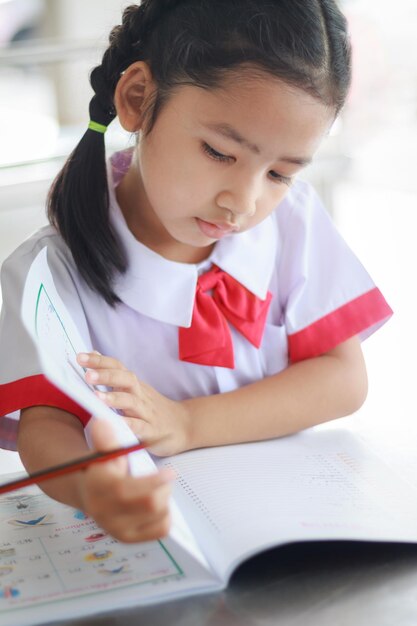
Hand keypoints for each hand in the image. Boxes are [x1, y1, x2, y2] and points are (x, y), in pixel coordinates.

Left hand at [77, 352, 190, 455]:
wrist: (184, 425)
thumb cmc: (153, 407)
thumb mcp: (135, 388)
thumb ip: (115, 374)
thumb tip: (94, 355)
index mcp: (134, 385)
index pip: (117, 367)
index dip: (100, 361)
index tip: (80, 357)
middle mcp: (140, 395)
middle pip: (125, 379)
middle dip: (106, 375)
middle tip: (88, 375)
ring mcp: (147, 413)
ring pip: (131, 402)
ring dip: (115, 398)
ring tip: (97, 397)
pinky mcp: (152, 431)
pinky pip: (140, 427)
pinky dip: (129, 424)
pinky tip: (116, 423)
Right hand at [79, 418, 172, 542]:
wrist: (88, 492)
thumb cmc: (102, 467)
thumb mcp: (102, 451)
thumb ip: (105, 439)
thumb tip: (102, 422)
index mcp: (98, 488)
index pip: (128, 491)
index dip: (153, 482)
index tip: (171, 471)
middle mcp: (104, 512)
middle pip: (149, 504)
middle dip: (163, 488)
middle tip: (166, 477)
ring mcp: (117, 529)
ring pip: (158, 516)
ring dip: (165, 499)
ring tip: (159, 489)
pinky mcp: (128, 538)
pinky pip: (160, 530)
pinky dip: (166, 516)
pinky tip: (159, 505)